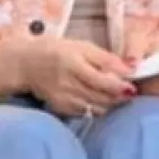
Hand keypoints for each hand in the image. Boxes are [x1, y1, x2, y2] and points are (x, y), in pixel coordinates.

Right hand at [0, 37, 136, 116]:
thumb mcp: (81, 46)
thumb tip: (132, 67)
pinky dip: (96, 108)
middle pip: (100, 96)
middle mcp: (67, 82)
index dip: (120, 85)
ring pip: (95, 107)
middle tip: (128, 91)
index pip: (102, 80)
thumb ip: (106, 58)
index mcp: (73, 63)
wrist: (26, 64)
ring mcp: (63, 98)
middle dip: (119, 96)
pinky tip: (98, 100)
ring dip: (110, 103)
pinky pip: (85, 112)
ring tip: (115, 95)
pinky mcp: (60, 108)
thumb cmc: (57, 50)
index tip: (132, 84)